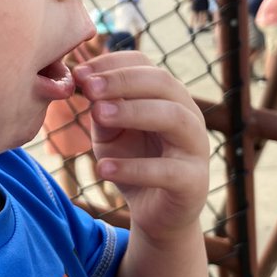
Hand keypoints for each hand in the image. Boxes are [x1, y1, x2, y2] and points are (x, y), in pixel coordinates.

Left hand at [73, 52, 208, 243]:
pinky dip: (134, 168)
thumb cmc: (134, 162)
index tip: (80, 72)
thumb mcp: (111, 134)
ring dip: (133, 112)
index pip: (146, 66)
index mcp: (169, 97)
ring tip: (97, 115)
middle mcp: (189, 114)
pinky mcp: (194, 181)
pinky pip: (167, 171)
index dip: (113, 64)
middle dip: (123, 82)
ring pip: (174, 118)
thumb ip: (102, 111)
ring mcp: (196, 147)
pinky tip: (104, 168)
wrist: (156, 212)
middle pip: (163, 84)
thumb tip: (86, 83)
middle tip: (89, 87)